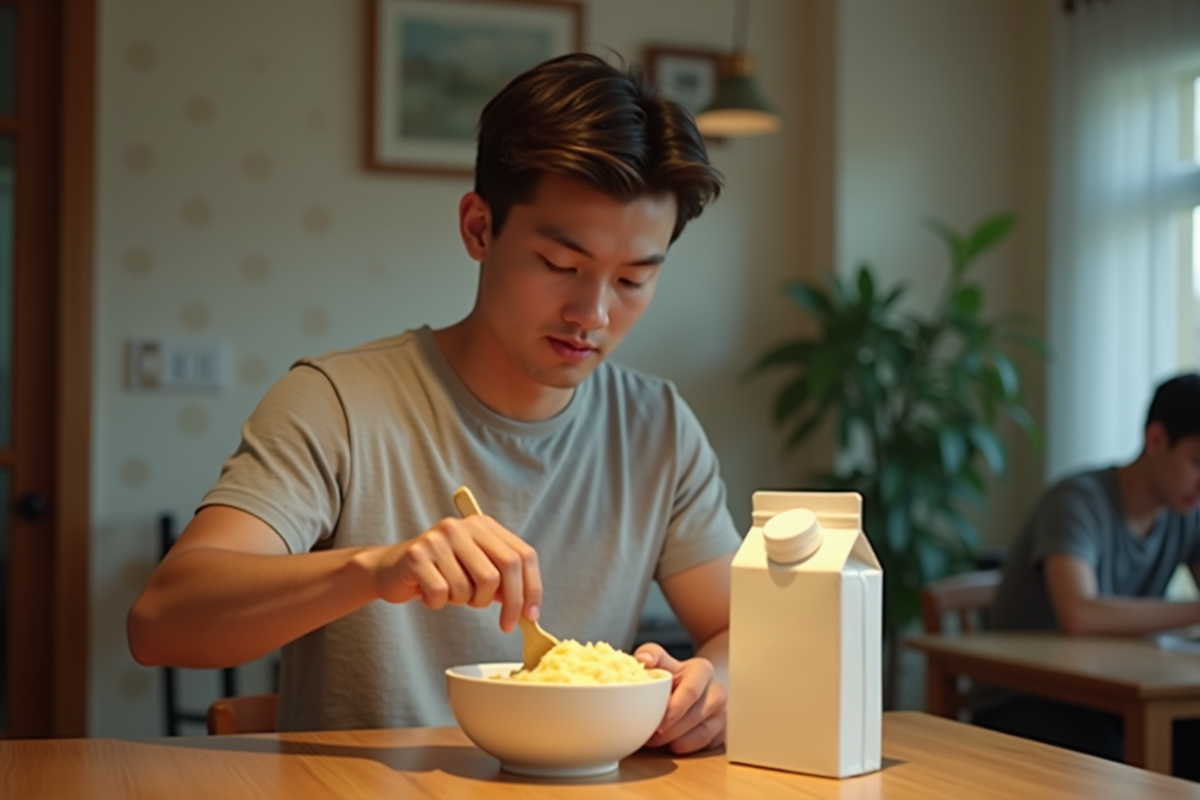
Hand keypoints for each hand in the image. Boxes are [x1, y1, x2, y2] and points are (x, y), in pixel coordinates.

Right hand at [366, 514, 540, 632]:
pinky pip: (442, 593)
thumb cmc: (438, 572)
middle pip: (502, 571)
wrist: (389, 569)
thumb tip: (527, 607)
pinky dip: (439, 603)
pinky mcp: (416, 555)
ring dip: (464, 602)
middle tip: (506, 625)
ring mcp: (438, 539)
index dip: (532, 588)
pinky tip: (429, 594)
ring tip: (450, 594)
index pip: (522, 555)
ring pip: (471, 587)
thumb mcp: (474, 569)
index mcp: (483, 525)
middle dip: (509, 605)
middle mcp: (462, 527)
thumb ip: (501, 579)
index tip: (530, 615)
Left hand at [634, 643, 725, 753]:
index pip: (691, 692)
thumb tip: (644, 659)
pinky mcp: (721, 731)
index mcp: (702, 670)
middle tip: (649, 736)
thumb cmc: (674, 676)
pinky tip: (670, 744)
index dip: (674, 709)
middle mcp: (717, 691)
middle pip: (695, 715)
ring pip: (701, 733)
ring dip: (675, 740)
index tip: (659, 722)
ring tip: (654, 740)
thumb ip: (651, 655)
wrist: (695, 687)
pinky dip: (685, 747)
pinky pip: (704, 744)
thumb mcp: (663, 661)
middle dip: (670, 730)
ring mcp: (722, 713)